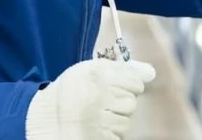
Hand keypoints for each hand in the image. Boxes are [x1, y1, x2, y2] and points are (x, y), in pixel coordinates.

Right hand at [25, 58, 155, 139]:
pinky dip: (112, 132)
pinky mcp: (98, 136)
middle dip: (122, 103)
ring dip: (117, 119)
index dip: (129, 85)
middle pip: (131, 103)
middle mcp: (98, 95)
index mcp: (97, 74)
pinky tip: (99, 125)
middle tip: (105, 102)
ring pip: (126, 121)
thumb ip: (122, 69)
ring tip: (100, 114)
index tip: (118, 87)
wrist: (51, 116)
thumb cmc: (76, 89)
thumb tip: (151, 72)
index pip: (134, 82)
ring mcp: (98, 118)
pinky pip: (119, 135)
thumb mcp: (94, 70)